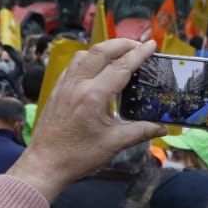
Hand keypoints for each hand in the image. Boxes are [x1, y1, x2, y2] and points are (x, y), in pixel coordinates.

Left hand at [9, 39, 163, 202]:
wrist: (44, 164)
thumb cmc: (78, 156)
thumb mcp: (114, 144)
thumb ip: (140, 131)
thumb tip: (162, 128)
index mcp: (94, 96)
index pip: (121, 67)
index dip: (139, 54)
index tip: (152, 45)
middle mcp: (78, 85)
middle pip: (101, 51)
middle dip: (122, 44)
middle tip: (139, 45)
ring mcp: (64, 85)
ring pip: (84, 55)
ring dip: (104, 49)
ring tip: (119, 54)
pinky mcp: (56, 90)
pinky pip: (73, 66)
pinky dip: (88, 60)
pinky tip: (96, 68)